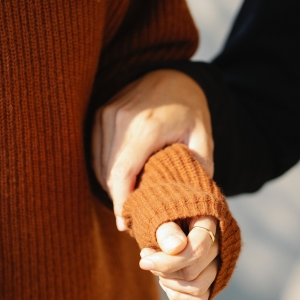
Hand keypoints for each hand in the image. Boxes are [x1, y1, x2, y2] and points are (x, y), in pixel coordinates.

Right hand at [92, 69, 212, 230]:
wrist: (171, 75)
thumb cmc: (189, 108)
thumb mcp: (203, 136)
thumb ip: (198, 165)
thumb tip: (189, 196)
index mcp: (146, 126)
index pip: (122, 173)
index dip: (120, 202)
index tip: (124, 224)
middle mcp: (119, 119)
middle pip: (108, 173)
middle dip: (117, 199)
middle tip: (131, 218)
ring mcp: (105, 115)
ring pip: (99, 165)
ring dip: (111, 186)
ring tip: (128, 202)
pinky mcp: (99, 115)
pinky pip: (96, 153)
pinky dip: (106, 171)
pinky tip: (121, 182)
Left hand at [139, 215, 218, 299]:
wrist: (165, 218)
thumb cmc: (162, 212)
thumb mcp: (159, 214)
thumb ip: (166, 229)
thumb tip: (176, 247)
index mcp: (210, 221)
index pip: (198, 249)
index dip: (168, 260)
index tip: (144, 260)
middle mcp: (220, 243)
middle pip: (193, 271)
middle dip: (163, 269)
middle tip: (146, 257)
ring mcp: (219, 263)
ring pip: (198, 288)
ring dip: (169, 282)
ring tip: (155, 267)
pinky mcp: (213, 279)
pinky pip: (200, 298)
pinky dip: (177, 293)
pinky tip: (164, 278)